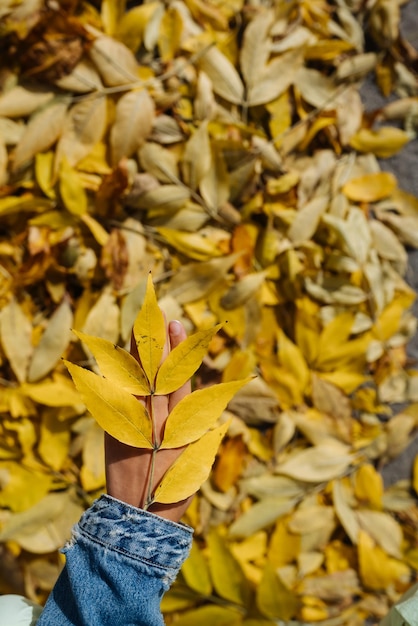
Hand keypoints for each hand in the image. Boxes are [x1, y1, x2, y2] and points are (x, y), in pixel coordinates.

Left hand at [105, 319, 192, 522]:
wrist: (139, 514)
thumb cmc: (175, 486)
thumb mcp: (193, 454)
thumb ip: (192, 422)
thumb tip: (192, 391)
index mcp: (177, 425)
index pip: (178, 379)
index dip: (176, 351)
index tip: (175, 325)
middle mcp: (153, 421)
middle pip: (155, 375)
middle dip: (157, 343)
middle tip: (158, 315)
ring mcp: (131, 426)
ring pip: (136, 384)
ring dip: (138, 355)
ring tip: (140, 328)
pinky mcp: (113, 432)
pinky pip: (116, 399)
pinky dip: (118, 377)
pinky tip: (117, 357)